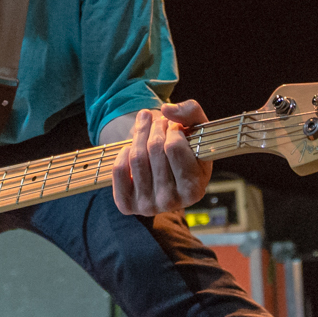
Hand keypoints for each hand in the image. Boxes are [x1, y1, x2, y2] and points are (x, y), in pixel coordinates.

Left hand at [109, 101, 212, 215]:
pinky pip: (119, 170)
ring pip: (136, 157)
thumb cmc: (188, 152)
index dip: (173, 129)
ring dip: (140, 132)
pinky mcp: (127, 205)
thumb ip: (191, 113)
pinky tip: (131, 147)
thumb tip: (166, 110)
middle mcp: (171, 202)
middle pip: (154, 149)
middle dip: (156, 127)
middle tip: (159, 121)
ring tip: (145, 123)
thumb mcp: (199, 132)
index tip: (175, 126)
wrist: (170, 176)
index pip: (174, 147)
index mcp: (194, 189)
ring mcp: (148, 206)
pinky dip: (123, 153)